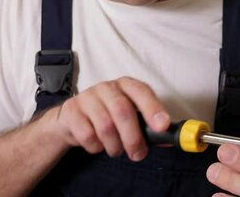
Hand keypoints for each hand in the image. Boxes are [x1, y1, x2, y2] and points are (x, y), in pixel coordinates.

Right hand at [45, 76, 169, 161]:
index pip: (142, 92)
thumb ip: (149, 127)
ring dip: (114, 146)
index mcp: (126, 85)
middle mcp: (107, 87)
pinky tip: (98, 144)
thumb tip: (168, 141)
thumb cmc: (109, 116)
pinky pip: (87, 136)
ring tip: (116, 149)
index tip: (162, 127)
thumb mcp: (130, 116)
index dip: (153, 109)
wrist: (73, 118)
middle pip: (123, 111)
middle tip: (138, 154)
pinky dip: (96, 147)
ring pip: (105, 127)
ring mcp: (87, 97)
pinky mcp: (71, 110)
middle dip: (133, 138)